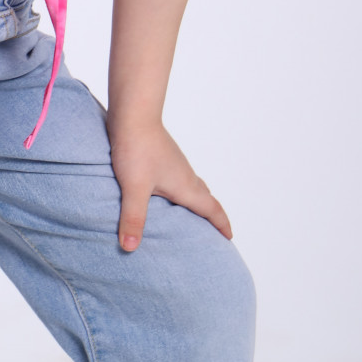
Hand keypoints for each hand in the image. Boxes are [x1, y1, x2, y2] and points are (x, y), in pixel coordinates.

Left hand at [108, 119, 231, 251]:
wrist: (132, 113)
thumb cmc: (137, 148)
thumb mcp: (134, 188)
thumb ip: (133, 218)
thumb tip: (130, 248)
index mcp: (186, 186)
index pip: (211, 208)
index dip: (222, 224)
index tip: (231, 238)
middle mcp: (184, 174)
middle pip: (205, 197)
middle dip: (211, 215)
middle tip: (214, 231)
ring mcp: (174, 162)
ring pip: (192, 185)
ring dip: (196, 200)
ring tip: (191, 214)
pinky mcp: (162, 154)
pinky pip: (179, 176)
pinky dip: (181, 189)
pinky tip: (165, 190)